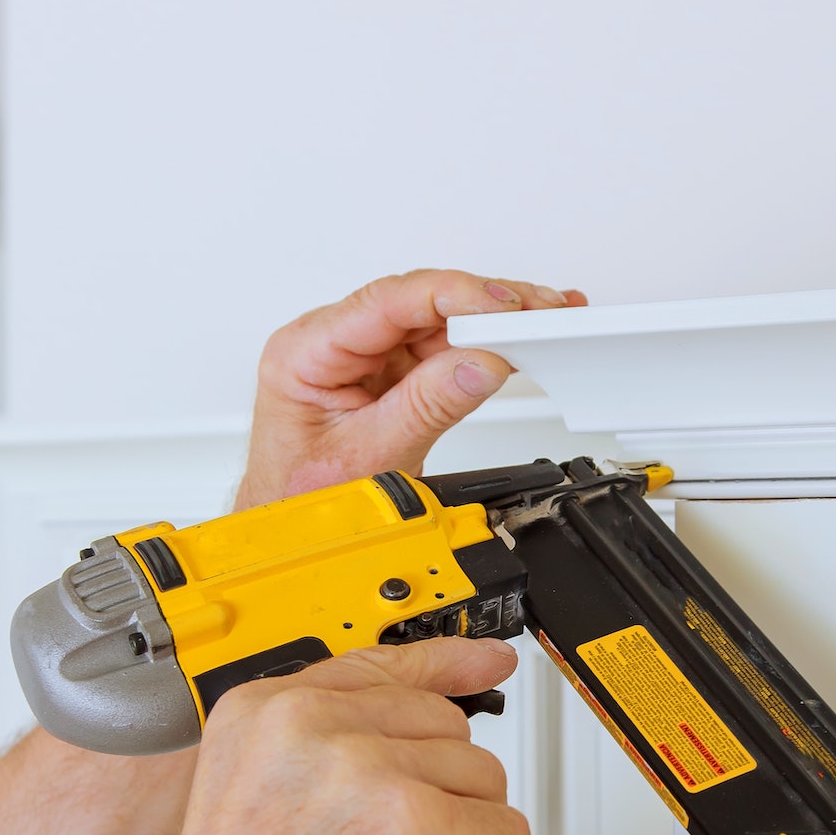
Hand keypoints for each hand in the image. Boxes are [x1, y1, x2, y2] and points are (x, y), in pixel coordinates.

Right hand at [140, 638, 532, 834]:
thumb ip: (314, 754)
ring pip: (482, 779)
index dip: (448, 664)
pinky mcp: (417, 826)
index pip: (383, 665)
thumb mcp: (250, 799)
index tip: (490, 659)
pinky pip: (502, 834)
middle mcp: (315, 725)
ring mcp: (367, 770)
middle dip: (444, 791)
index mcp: (269, 711)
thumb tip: (402, 742)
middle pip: (446, 728)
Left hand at [236, 268, 585, 506]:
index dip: (453, 295)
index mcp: (306, 352)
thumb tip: (481, 363)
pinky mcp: (391, 370)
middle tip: (539, 313)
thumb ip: (426, 408)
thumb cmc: (300, 501)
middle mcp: (333, 342)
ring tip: (542, 324)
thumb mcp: (368, 458)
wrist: (293, 539)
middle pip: (420, 302)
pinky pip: (443, 344)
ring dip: (492, 321)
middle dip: (485, 306)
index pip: (388, 302)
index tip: (502, 306)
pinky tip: (517, 337)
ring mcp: (364, 354)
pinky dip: (484, 342)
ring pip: (439, 319)